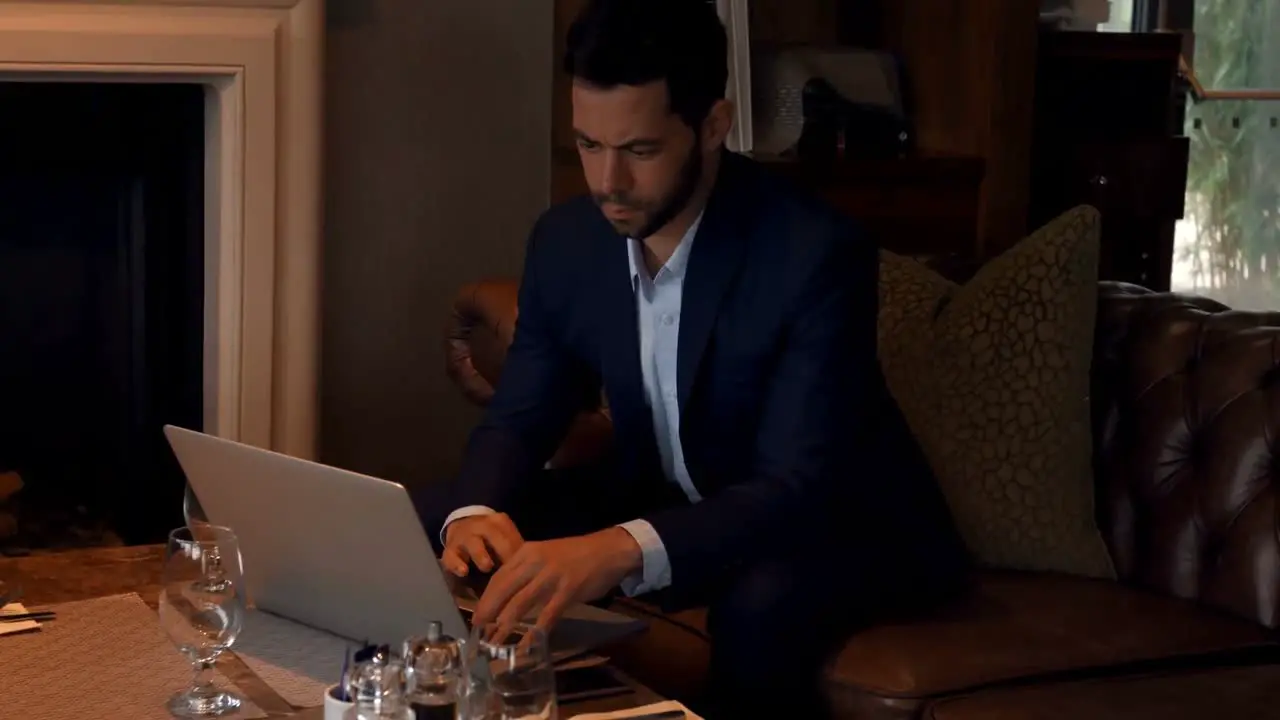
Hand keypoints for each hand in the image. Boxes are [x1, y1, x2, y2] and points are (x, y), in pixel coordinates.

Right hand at [441, 512, 523, 575]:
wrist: (461, 527)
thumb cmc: (491, 541)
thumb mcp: (504, 540)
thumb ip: (515, 552)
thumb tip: (532, 571)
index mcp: (499, 522)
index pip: (513, 537)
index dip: (521, 554)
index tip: (529, 569)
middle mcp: (481, 526)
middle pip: (494, 537)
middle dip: (504, 553)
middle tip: (512, 570)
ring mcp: (464, 537)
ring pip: (473, 544)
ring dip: (481, 555)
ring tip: (487, 567)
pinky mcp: (449, 550)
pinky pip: (451, 556)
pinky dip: (457, 563)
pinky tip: (464, 572)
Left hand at [473, 528, 641, 638]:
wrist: (609, 550)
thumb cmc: (576, 554)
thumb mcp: (545, 554)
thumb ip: (527, 570)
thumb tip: (507, 595)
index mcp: (527, 552)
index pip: (498, 577)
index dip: (486, 599)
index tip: (477, 616)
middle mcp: (535, 562)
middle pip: (503, 590)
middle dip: (488, 613)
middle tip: (479, 632)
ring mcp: (551, 576)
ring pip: (520, 603)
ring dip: (504, 625)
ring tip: (494, 642)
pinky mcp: (568, 591)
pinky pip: (546, 615)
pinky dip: (534, 633)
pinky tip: (526, 646)